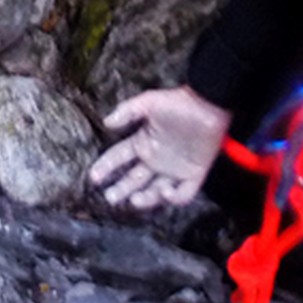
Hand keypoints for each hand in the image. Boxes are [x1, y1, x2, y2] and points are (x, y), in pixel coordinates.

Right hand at [89, 85, 230, 210]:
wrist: (208, 105)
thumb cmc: (178, 102)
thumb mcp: (148, 102)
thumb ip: (127, 112)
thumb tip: (106, 122)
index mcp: (143, 142)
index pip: (119, 157)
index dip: (106, 167)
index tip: (93, 177)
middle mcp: (156, 159)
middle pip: (134, 179)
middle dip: (121, 189)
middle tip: (110, 198)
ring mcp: (174, 169)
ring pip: (155, 191)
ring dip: (144, 198)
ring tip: (133, 200)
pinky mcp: (193, 175)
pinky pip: (183, 193)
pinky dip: (174, 197)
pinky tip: (164, 190)